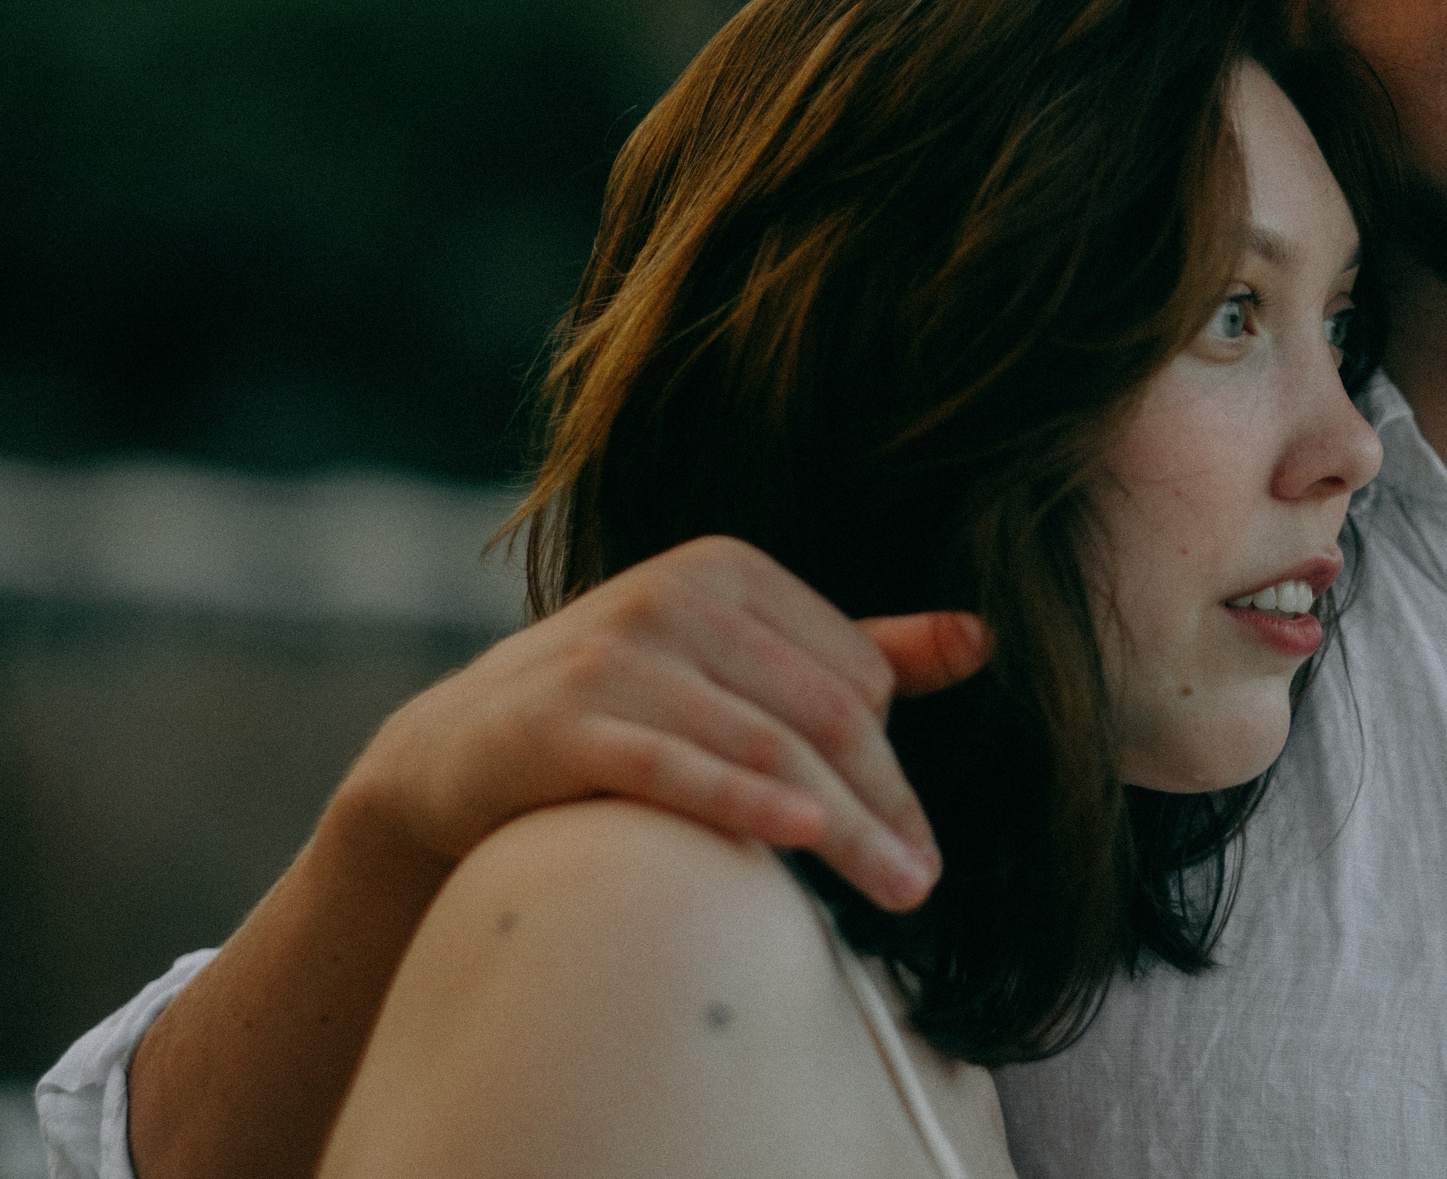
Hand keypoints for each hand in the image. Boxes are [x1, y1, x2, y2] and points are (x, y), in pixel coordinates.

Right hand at [330, 535, 986, 911]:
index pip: (857, 674)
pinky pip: (673, 764)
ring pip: (768, 743)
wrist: (451, 756)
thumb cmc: (620, 714)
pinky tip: (802, 834)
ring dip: (845, 822)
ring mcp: (616, 650)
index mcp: (731, 570)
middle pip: (824, 711)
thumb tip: (983, 638)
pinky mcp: (562, 716)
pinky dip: (743, 798)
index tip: (912, 834)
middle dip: (885, 801)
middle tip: (926, 878)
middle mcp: (679, 591)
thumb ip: (857, 650)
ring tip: (901, 887)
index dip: (893, 761)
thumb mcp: (736, 667)